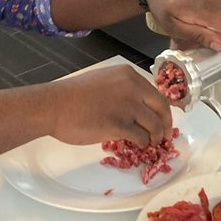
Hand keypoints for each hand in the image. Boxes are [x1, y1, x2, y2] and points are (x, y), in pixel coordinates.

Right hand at [46, 64, 172, 147]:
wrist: (54, 105)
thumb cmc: (72, 95)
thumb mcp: (103, 81)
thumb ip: (123, 90)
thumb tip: (137, 107)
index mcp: (128, 75)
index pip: (156, 93)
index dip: (162, 110)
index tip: (163, 119)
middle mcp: (132, 87)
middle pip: (161, 107)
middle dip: (166, 124)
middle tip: (164, 135)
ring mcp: (127, 106)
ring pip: (154, 125)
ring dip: (155, 137)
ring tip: (150, 143)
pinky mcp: (120, 125)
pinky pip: (141, 137)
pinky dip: (143, 143)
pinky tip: (138, 145)